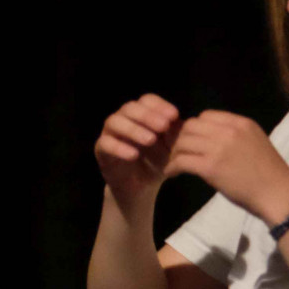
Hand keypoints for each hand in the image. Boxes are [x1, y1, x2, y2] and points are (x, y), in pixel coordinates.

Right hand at [95, 94, 183, 211]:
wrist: (141, 188)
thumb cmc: (156, 163)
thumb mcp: (171, 148)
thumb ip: (176, 134)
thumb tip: (187, 121)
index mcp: (141, 115)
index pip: (147, 101)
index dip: (159, 106)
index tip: (174, 115)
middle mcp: (123, 119)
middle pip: (130, 108)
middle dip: (147, 115)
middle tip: (163, 126)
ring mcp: (110, 133)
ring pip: (114, 121)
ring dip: (133, 129)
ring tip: (150, 140)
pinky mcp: (101, 150)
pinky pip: (106, 144)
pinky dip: (119, 147)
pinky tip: (134, 155)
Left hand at [161, 109, 288, 224]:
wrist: (278, 194)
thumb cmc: (269, 173)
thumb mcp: (255, 142)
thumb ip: (235, 135)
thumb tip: (210, 137)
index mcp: (241, 123)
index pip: (206, 115)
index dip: (196, 127)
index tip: (192, 140)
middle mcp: (229, 131)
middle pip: (191, 125)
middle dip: (181, 138)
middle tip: (178, 151)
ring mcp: (219, 148)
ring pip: (183, 141)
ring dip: (174, 152)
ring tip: (174, 163)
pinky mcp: (210, 167)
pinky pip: (181, 160)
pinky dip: (173, 167)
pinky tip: (172, 174)